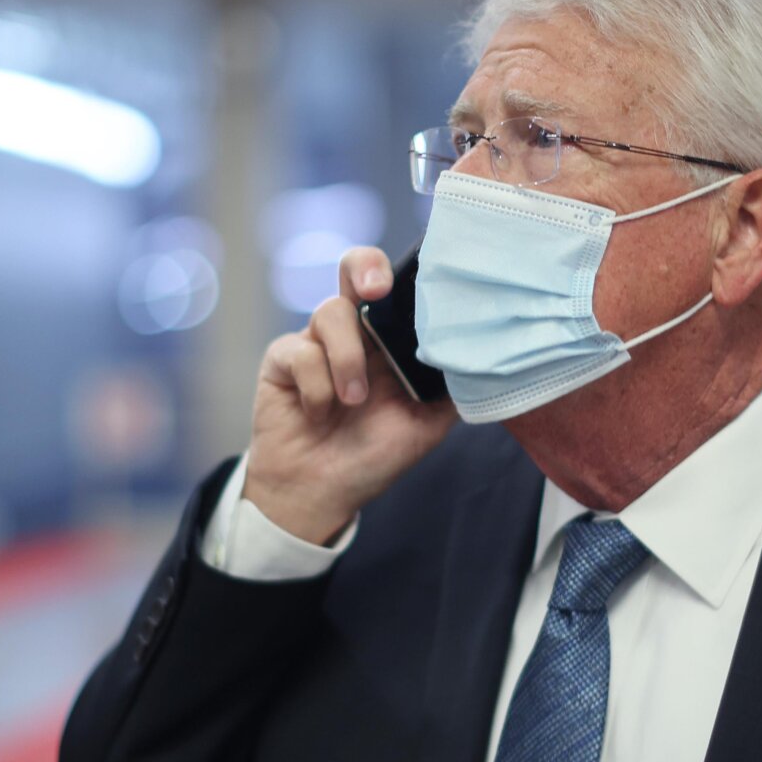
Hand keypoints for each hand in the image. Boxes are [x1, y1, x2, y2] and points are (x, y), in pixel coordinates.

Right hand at [242, 247, 457, 544]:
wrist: (322, 494)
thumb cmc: (373, 455)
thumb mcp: (426, 425)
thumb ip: (448, 388)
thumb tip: (478, 353)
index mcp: (391, 340)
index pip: (401, 288)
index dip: (409, 275)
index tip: (423, 284)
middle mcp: (355, 332)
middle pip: (356, 267)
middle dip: (367, 268)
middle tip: (377, 291)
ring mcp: (317, 341)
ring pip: (331, 312)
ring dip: (347, 360)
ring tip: (353, 401)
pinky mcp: (283, 359)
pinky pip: (300, 352)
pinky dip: (316, 387)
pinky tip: (319, 413)